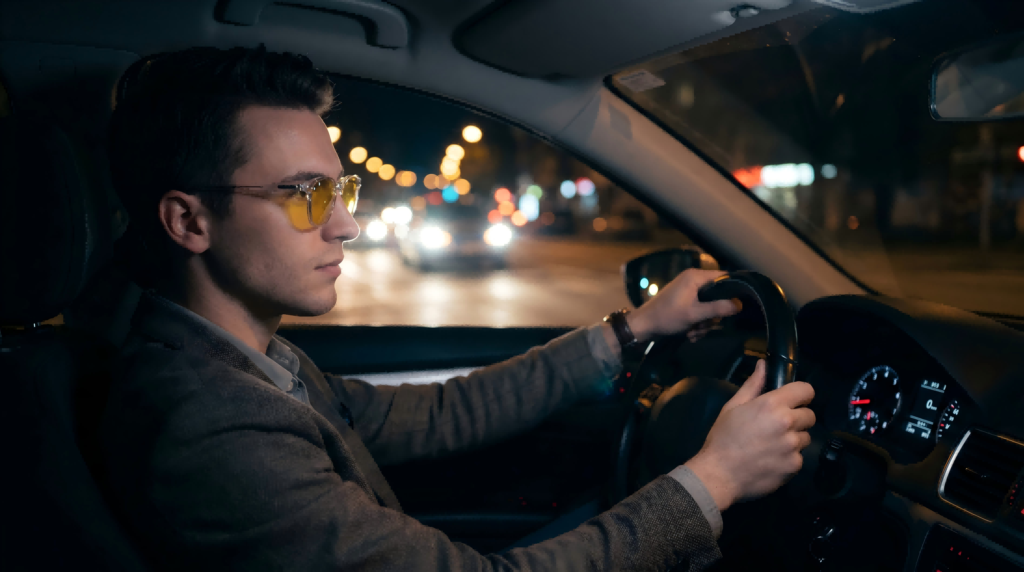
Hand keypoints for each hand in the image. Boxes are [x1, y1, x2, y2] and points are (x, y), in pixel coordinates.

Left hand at [626, 269, 740, 342]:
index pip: (723, 276)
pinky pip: (699, 312)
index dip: (733, 290)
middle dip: (712, 316)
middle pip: (717, 296)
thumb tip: (739, 305)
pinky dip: (697, 324)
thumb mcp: (695, 314)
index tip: (739, 304)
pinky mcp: (684, 302)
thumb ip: (718, 309)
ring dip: (704, 323)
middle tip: (704, 325)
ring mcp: (688, 292)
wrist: (644, 326)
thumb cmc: (668, 317)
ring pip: (709, 307)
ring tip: (693, 332)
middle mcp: (693, 280)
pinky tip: (690, 334)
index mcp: (695, 276)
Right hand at [683, 359, 815, 511]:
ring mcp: (793, 446)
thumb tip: (763, 365)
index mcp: (772, 404)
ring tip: (774, 445)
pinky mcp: (795, 465)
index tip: (794, 401)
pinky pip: (799, 457)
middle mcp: (787, 423)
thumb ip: (753, 385)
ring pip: (806, 437)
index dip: (801, 394)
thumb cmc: (723, 438)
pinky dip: (789, 458)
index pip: (806, 390)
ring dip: (794, 439)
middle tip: (778, 426)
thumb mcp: (733, 407)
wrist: (719, 474)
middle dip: (798, 418)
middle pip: (810, 415)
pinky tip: (772, 460)